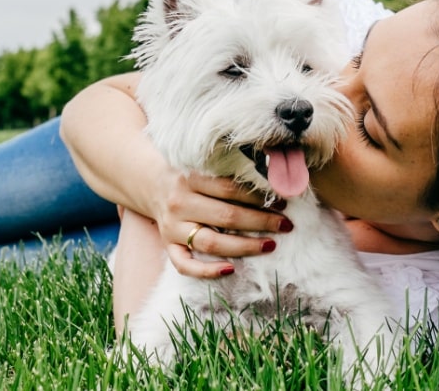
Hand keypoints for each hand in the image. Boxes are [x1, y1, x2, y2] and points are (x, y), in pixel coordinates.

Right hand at [151, 171, 289, 278]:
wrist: (153, 185)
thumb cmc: (190, 177)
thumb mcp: (204, 167)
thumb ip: (229, 176)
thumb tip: (272, 185)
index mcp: (191, 178)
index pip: (230, 189)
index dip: (259, 197)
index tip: (282, 203)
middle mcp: (180, 203)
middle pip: (226, 216)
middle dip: (261, 221)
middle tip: (285, 225)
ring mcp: (172, 227)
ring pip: (210, 242)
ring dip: (244, 246)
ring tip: (270, 245)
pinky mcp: (168, 246)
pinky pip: (185, 265)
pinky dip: (207, 271)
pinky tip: (230, 269)